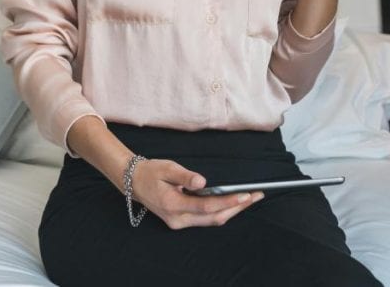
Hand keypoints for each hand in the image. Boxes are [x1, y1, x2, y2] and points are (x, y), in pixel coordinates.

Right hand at [130, 158, 263, 229]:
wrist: (133, 182)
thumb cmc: (150, 172)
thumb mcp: (166, 168)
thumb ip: (184, 176)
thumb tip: (202, 182)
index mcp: (172, 204)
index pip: (206, 206)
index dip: (227, 202)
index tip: (244, 195)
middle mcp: (178, 218)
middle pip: (214, 218)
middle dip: (237, 208)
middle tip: (256, 196)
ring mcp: (179, 222)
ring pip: (212, 221)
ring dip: (232, 211)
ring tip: (249, 199)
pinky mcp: (181, 221)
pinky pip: (206, 219)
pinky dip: (221, 211)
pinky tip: (232, 203)